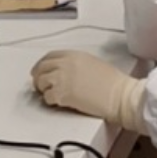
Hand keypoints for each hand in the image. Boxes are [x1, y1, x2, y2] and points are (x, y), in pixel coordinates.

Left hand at [31, 50, 146, 133]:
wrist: (119, 95)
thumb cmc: (113, 83)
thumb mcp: (93, 64)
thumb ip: (76, 64)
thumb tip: (66, 71)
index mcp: (74, 55)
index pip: (50, 56)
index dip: (42, 64)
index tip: (40, 70)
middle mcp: (66, 64)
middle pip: (41, 67)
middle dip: (38, 76)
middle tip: (39, 84)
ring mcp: (62, 78)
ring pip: (41, 82)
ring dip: (43, 89)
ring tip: (50, 94)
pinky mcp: (62, 94)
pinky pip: (47, 97)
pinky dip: (50, 100)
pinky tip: (58, 102)